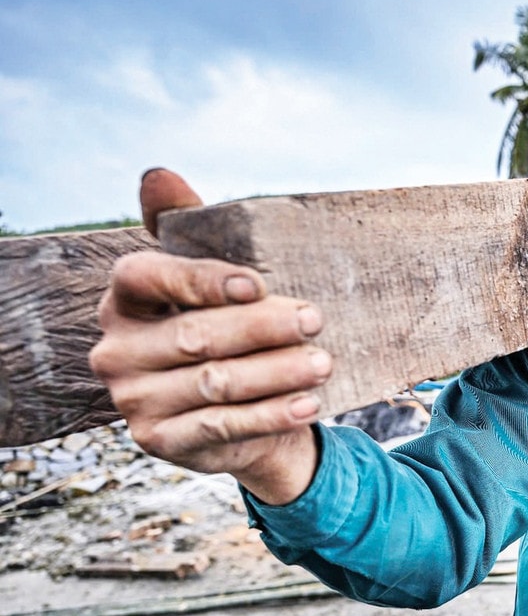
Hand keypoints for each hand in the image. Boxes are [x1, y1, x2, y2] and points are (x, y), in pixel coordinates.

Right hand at [89, 169, 328, 503]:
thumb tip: (158, 175)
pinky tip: (307, 403)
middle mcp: (116, 351)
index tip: (256, 283)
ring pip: (214, 382)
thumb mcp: (215, 279)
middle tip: (315, 319)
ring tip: (322, 362)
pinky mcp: (160, 440)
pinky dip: (270, 414)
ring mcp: (134, 400)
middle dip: (262, 327)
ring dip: (275, 371)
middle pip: (194, 335)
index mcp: (123, 302)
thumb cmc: (229, 330)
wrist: (242, 413)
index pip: (147, 277)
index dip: (200, 278)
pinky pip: (222, 425)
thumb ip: (188, 226)